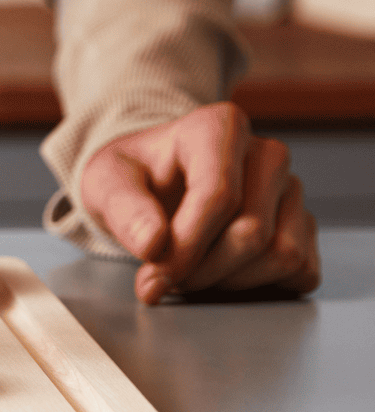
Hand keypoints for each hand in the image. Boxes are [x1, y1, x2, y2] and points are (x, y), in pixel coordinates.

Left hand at [80, 102, 320, 304]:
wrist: (157, 183)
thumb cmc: (134, 176)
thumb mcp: (106, 181)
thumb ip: (123, 208)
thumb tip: (153, 244)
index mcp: (220, 126)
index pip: (218, 196)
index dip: (186, 245)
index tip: (153, 275)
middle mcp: (266, 154)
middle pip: (252, 233)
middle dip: (203, 268)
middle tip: (165, 276)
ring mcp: (291, 190)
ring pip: (282, 256)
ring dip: (231, 280)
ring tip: (191, 268)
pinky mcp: (305, 225)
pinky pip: (301, 272)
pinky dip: (260, 285)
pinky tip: (222, 270)